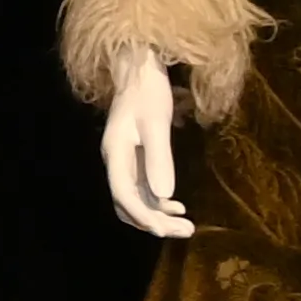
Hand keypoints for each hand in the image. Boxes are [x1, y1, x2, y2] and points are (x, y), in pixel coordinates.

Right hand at [100, 52, 191, 237]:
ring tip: (185, 224)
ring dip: (157, 215)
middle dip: (153, 221)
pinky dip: (157, 201)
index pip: (124, 195)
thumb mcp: (157, 123)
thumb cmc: (149, 92)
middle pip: (127, 203)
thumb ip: (159, 159)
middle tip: (185, 231)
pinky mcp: (133, 157)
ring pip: (134, 199)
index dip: (144, 216)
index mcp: (115, 153)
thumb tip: (164, 196)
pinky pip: (141, 188)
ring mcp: (123, 160)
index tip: (166, 230)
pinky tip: (176, 205)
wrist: (139, 69)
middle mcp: (115, 161)